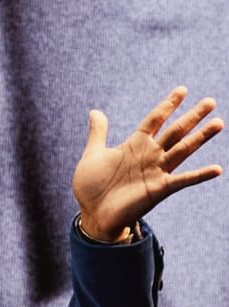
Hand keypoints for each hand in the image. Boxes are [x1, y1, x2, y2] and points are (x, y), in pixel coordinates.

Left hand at [73, 87, 221, 240]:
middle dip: (192, 116)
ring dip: (201, 137)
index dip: (168, 105)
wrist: (92, 216)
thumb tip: (95, 111)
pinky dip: (200, 175)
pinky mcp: (159, 189)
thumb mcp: (93, 156)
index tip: (182, 90)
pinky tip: (217, 169)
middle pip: (175, 131)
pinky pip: (184, 180)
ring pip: (184, 149)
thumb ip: (98, 133)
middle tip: (210, 101)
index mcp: (135, 145)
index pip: (155, 120)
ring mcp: (157, 171)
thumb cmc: (91, 187)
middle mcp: (150, 155)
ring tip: (219, 123)